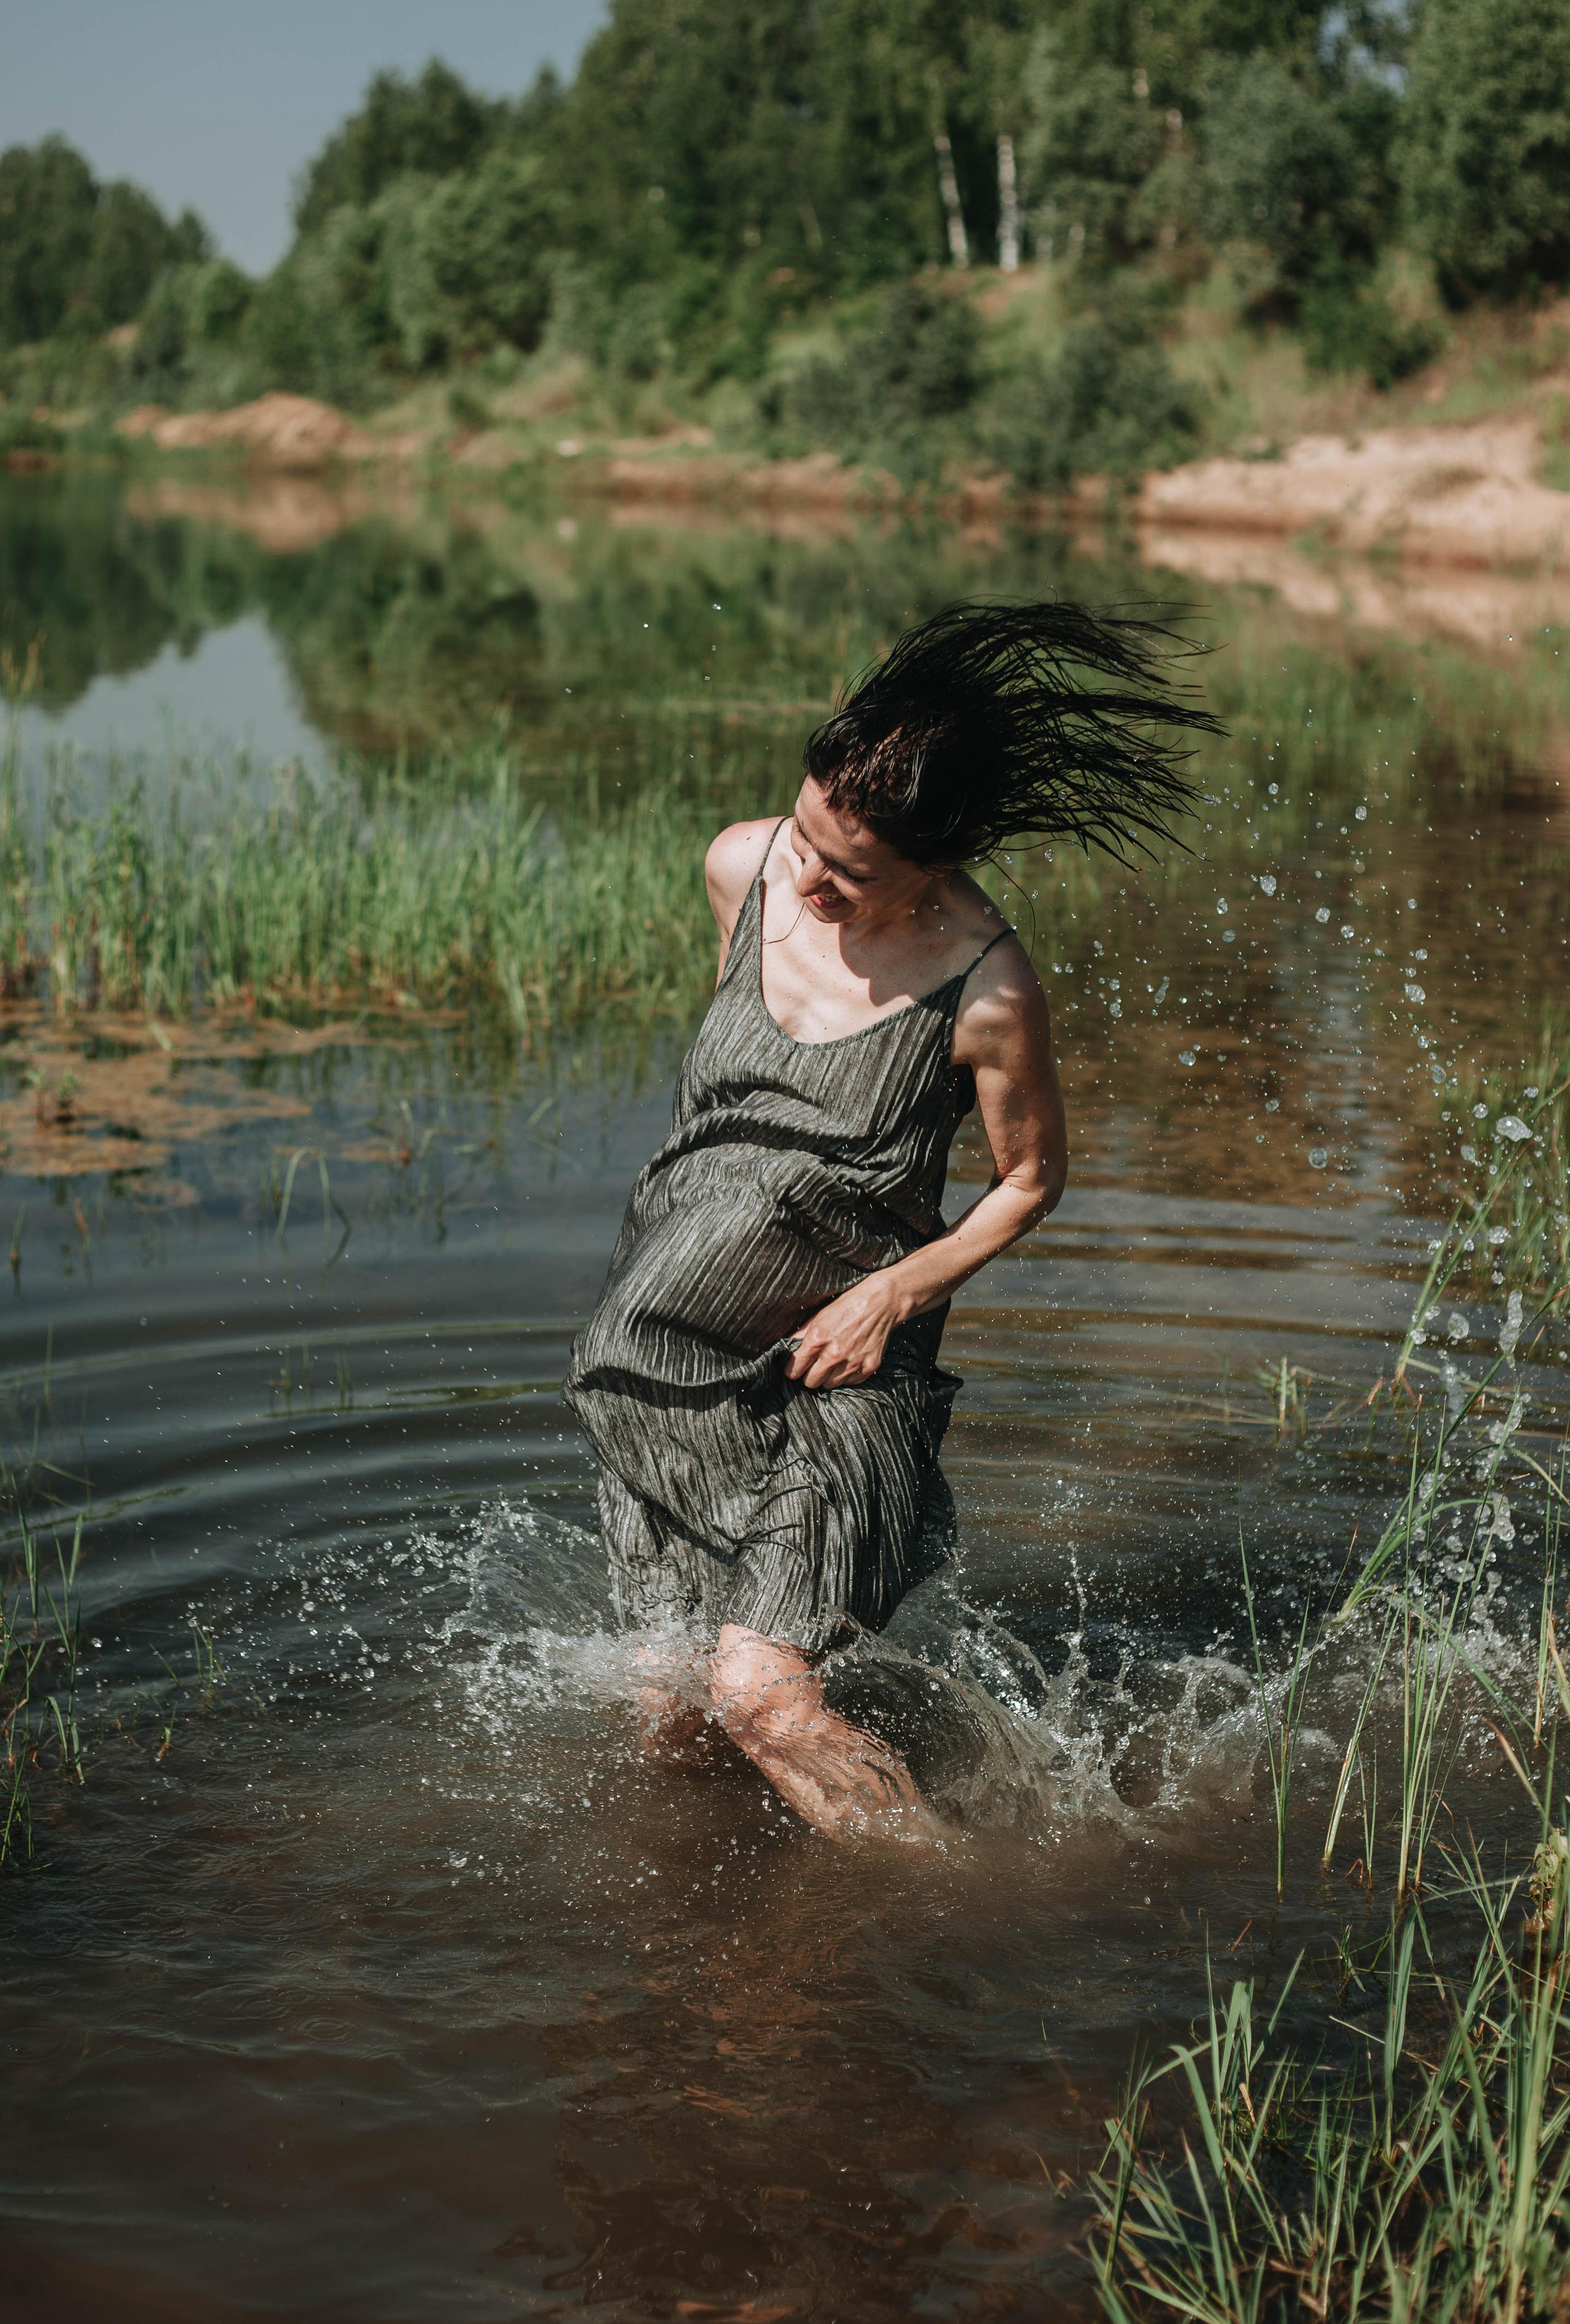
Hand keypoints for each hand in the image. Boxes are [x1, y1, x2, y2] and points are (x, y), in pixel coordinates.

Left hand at [785, 1278, 904, 1389]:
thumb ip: (801, 1334)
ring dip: (828, 1376)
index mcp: (817, 1340)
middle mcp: (833, 1355)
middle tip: (814, 1366)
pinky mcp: (868, 1367)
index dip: (792, 1370)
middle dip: (809, 1375)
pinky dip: (847, 1375)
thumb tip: (786, 1346)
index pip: (794, 1370)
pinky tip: (849, 1361)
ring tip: (833, 1362)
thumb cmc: (848, 1306)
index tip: (794, 1369)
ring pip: (830, 1385)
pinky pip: (850, 1382)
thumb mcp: (819, 1316)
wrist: (881, 1303)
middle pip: (810, 1382)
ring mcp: (852, 1363)